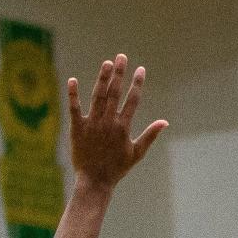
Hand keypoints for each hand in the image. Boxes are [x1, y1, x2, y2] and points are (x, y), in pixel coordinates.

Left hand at [68, 54, 166, 189]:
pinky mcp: (77, 128)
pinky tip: (73, 80)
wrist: (95, 181)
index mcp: (123, 127)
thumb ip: (150, 135)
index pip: (132, 100)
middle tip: (122, 57)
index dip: (137, 83)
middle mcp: (108, 122)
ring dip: (102, 78)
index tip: (141, 69)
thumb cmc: (117, 168)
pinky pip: (74, 108)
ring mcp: (92, 124)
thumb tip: (165, 122)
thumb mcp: (137, 152)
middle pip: (115, 93)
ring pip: (97, 96)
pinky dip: (73, 94)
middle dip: (119, 73)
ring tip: (107, 63)